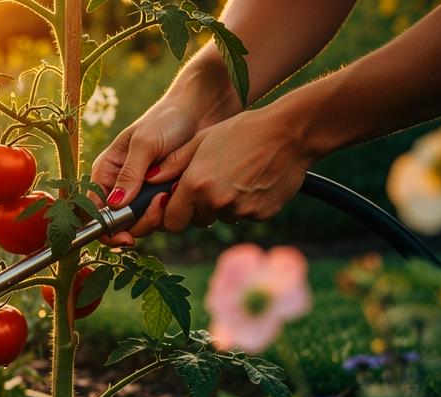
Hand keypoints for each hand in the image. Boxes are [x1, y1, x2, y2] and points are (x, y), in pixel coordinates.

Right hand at [90, 102, 204, 246]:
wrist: (201, 112)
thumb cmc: (167, 119)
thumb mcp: (144, 143)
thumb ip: (129, 174)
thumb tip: (114, 205)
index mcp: (106, 173)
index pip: (93, 210)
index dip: (104, 228)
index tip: (124, 235)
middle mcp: (120, 188)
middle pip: (118, 224)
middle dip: (138, 223)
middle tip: (159, 204)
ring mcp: (142, 195)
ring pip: (141, 224)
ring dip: (157, 216)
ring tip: (169, 192)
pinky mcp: (163, 198)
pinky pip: (162, 218)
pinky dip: (171, 211)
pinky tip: (178, 190)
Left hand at [138, 106, 314, 233]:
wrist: (291, 132)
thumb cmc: (242, 131)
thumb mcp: (201, 141)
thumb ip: (172, 164)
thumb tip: (149, 181)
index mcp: (195, 185)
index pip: (171, 221)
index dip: (171, 213)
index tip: (175, 202)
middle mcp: (216, 202)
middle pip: (196, 221)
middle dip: (197, 208)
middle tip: (210, 182)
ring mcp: (241, 211)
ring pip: (221, 218)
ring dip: (222, 205)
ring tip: (235, 175)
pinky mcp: (262, 215)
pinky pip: (244, 216)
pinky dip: (245, 204)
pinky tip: (254, 180)